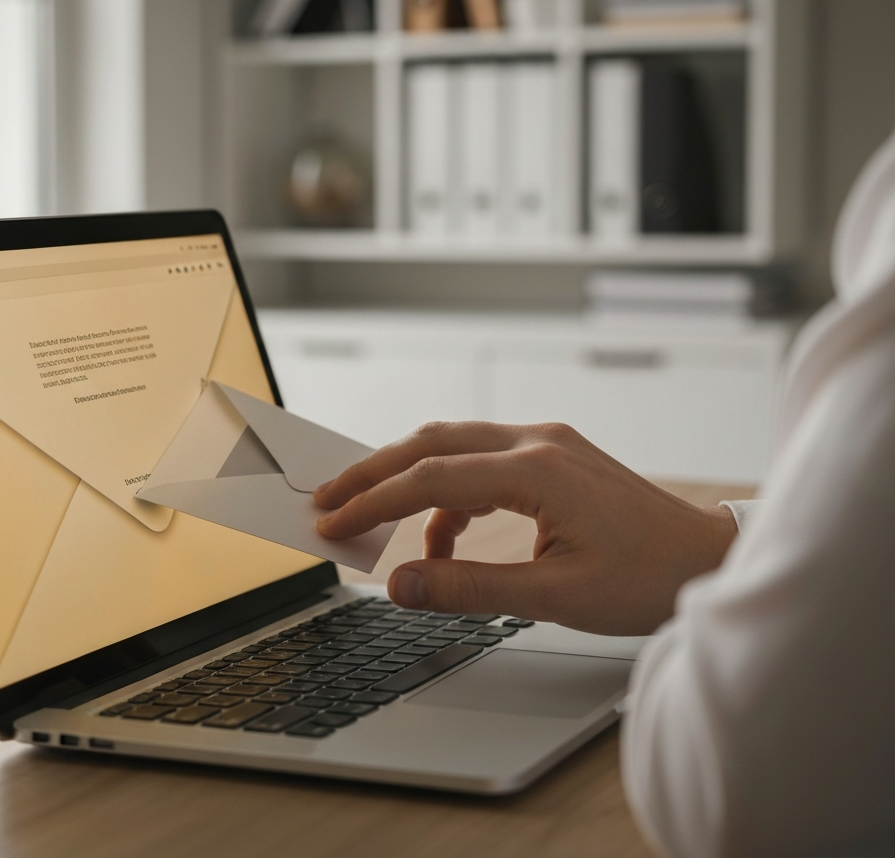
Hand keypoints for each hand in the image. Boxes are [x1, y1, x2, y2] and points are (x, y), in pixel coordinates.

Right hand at [314, 422, 737, 635]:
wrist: (708, 557)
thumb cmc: (647, 578)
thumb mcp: (556, 595)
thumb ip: (471, 587)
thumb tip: (400, 583)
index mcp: (538, 470)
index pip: (433, 476)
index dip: (375, 500)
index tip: (332, 520)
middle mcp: (538, 441)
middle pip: (433, 441)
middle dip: (375, 470)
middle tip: (328, 498)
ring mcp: (547, 442)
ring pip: (455, 444)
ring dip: (409, 476)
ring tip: (374, 519)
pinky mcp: (553, 454)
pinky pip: (482, 461)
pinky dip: (450, 492)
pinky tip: (444, 536)